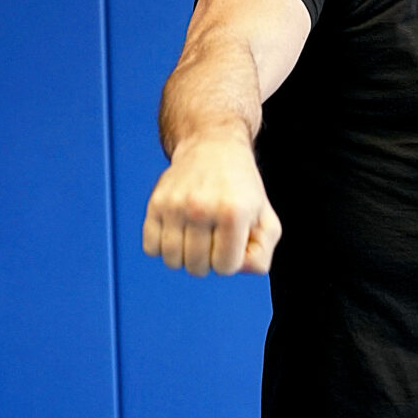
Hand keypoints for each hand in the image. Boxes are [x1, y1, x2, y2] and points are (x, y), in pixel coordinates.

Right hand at [142, 136, 281, 276]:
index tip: (233, 238)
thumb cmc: (241, 188)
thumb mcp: (266, 218)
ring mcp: (175, 205)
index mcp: (234, 212)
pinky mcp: (156, 203)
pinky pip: (150, 248)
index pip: (225, 267)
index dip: (230, 258)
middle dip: (208, 259)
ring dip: (184, 255)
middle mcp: (202, 207)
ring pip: (172, 261)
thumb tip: (236, 270)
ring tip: (196, 233)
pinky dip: (163, 246)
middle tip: (214, 234)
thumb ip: (261, 254)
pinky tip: (178, 229)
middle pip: (197, 268)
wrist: (213, 147)